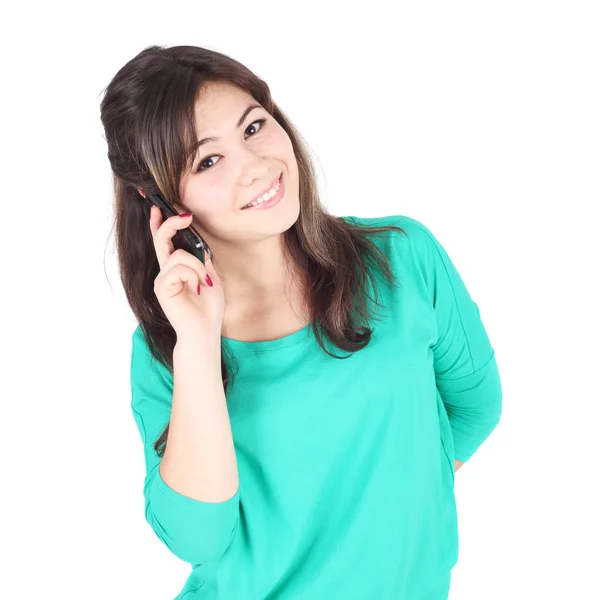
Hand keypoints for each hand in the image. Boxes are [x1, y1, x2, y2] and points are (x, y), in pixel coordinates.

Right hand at [149, 206, 224, 339]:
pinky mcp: (161, 286)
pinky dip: (193, 276)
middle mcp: (166, 271)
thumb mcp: (210, 277)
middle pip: (162, 238)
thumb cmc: (208, 309)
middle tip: (185, 216)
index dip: (160, 223)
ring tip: (202, 284)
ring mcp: (162, 279)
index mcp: (176, 269)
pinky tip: (196, 289)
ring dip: (197, 268)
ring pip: (179, 254)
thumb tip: (199, 243)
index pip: (164, 241)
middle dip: (170, 223)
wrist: (205, 331)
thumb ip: (202, 260)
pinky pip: (180, 267)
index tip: (158, 206)